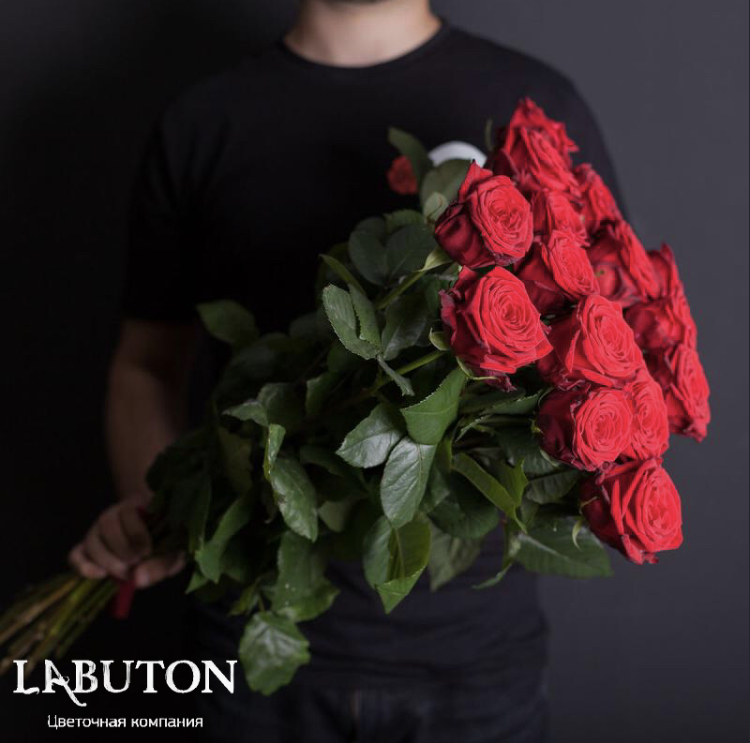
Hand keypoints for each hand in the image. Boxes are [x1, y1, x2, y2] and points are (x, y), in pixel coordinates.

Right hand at [68, 499, 184, 587]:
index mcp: (140, 503)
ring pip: (92, 539)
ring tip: (124, 573)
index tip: (146, 552)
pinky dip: (82, 566)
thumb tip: (138, 580)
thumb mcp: (174, 550)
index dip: (136, 533)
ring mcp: (99, 528)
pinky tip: (99, 575)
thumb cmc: (170, 538)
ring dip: (106, 559)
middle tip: (134, 565)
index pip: (129, 512)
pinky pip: (76, 553)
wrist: (160, 530)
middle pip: (106, 524)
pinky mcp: (89, 545)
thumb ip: (161, 563)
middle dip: (121, 549)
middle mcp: (115, 512)